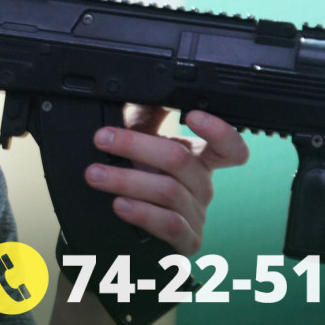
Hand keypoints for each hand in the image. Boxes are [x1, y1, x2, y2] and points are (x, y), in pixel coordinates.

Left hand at [84, 107, 248, 254]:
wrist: (131, 230)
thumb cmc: (141, 180)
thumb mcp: (142, 142)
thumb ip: (146, 114)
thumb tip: (143, 82)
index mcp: (198, 159)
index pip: (229, 146)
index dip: (220, 130)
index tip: (192, 114)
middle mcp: (202, 185)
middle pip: (180, 160)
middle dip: (136, 145)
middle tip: (101, 139)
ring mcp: (196, 215)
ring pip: (168, 192)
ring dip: (126, 180)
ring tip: (95, 174)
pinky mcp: (186, 242)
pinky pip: (169, 226)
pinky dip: (142, 213)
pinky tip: (120, 205)